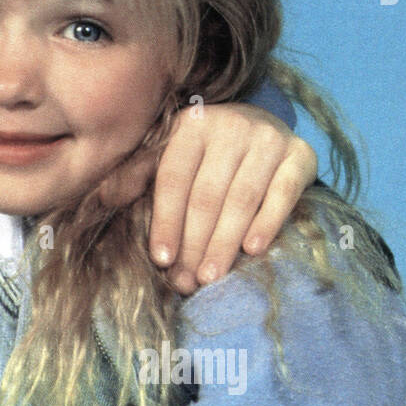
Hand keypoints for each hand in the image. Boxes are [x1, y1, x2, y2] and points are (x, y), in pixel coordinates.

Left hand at [100, 103, 316, 294]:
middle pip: (206, 195)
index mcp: (190, 125)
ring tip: (211, 277)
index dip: (166, 221)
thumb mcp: (168, 154)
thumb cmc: (206, 153)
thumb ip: (137, 175)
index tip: (162, 260)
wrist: (264, 127)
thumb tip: (104, 196)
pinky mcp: (301, 153)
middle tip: (187, 281)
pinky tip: (253, 251)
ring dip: (224, 243)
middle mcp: (230, 124)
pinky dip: (267, 223)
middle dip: (194, 243)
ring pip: (241, 199)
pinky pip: (283, 193)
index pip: (173, 179)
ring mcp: (268, 137)